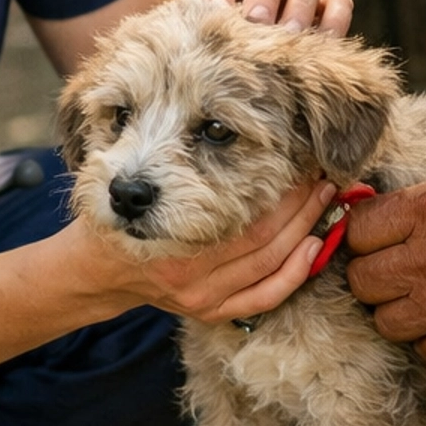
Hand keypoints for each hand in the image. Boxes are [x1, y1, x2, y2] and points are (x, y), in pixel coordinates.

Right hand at [88, 178, 336, 327]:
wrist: (97, 268)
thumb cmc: (116, 212)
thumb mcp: (126, 181)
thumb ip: (157, 159)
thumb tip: (197, 114)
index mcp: (172, 246)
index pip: (248, 222)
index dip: (284, 194)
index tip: (305, 163)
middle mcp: (191, 278)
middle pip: (266, 243)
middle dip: (303, 208)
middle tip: (326, 176)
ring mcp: (203, 299)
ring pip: (271, 267)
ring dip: (307, 232)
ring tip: (327, 202)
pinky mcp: (211, 312)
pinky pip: (263, 299)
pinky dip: (294, 276)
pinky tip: (314, 249)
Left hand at [188, 0, 352, 35]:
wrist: (239, 56)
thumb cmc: (213, 43)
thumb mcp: (199, 35)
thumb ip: (199, 32)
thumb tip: (205, 49)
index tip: (217, 11)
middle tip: (257, 23)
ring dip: (299, 7)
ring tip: (289, 37)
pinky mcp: (325, 5)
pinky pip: (339, 3)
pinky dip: (333, 22)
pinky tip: (318, 48)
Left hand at [344, 168, 425, 364]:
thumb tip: (396, 206)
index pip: (356, 228)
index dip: (362, 233)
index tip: (374, 238)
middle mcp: (425, 260)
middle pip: (359, 278)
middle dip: (372, 274)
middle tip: (394, 271)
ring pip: (382, 320)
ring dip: (396, 310)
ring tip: (421, 300)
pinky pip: (421, 348)